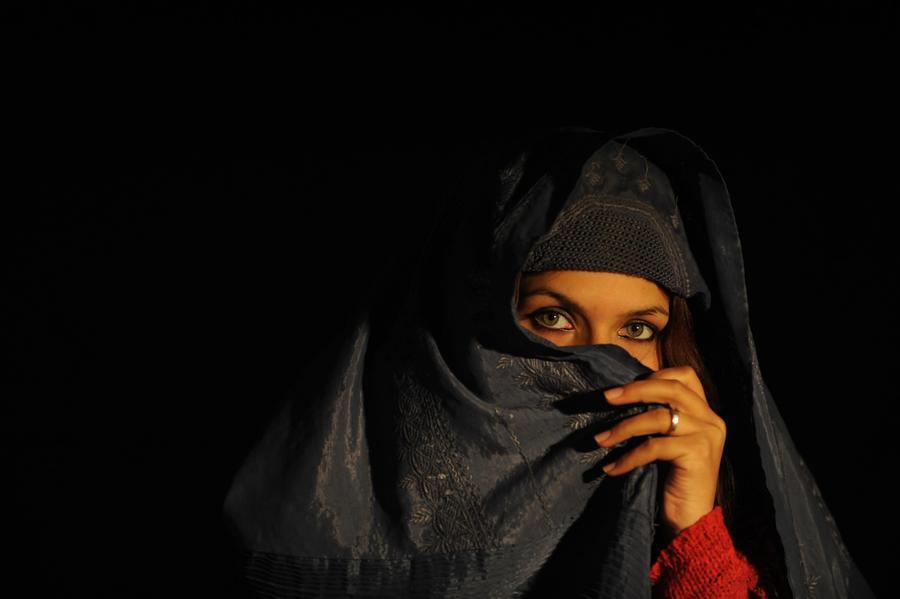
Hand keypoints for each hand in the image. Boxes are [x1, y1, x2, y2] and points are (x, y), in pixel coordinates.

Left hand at [593, 365, 725, 536]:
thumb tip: (619, 394)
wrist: (691, 523)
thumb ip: (659, 416)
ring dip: (624, 427)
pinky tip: (612, 468)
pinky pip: (654, 447)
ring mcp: (707, 436)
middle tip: (606, 397)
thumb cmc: (672, 480)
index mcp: (706, 411)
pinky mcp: (698, 455)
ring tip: (600, 439)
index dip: (655, 374)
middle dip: (635, 390)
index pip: (685, 375)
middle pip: (671, 388)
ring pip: (660, 417)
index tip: (625, 387)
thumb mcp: (667, 441)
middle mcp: (711, 419)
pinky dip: (628, 456)